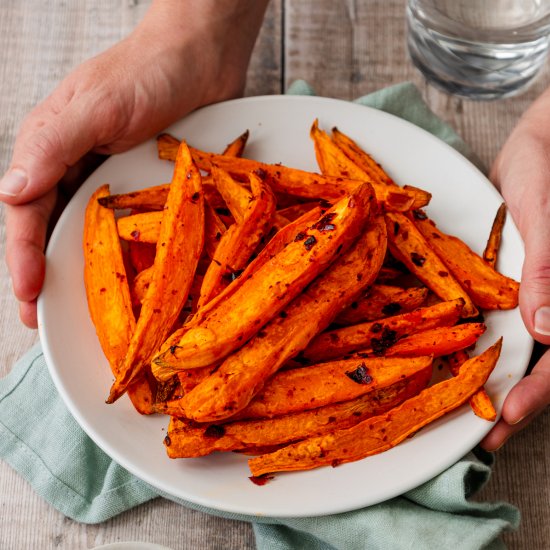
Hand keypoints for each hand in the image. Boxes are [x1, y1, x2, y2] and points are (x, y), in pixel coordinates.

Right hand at [0, 0, 268, 327]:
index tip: (29, 297)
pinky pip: (125, 224)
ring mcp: (110, 177)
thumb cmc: (146, 72)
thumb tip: (10, 192)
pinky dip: (120, 251)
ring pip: (85, 232)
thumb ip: (53, 145)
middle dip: (44, 274)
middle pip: (50, 229)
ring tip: (80, 312)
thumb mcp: (97, 104)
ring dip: (80, 270)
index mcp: (50, 148)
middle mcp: (74, 166)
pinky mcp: (141, 182)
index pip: (25, 212)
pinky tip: (127, 276)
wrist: (199, 58)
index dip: (23, 256)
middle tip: (45, 321)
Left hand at [482, 87, 549, 449]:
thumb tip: (545, 333)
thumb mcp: (545, 212)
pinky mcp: (515, 286)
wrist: (538, 148)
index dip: (538, 390)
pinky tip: (461, 363)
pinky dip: (485, 346)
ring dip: (498, 383)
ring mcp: (538, 296)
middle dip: (517, 401)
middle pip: (545, 363)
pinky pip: (503, 322)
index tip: (507, 418)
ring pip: (523, 350)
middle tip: (483, 437)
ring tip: (469, 415)